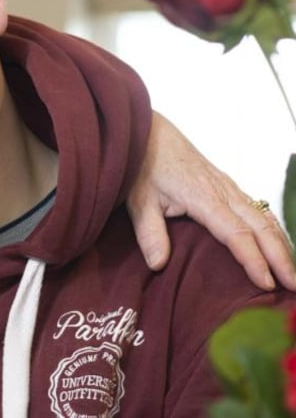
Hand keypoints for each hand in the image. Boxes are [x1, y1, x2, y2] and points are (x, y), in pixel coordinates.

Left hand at [128, 112, 295, 290]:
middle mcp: (224, 192)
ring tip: (293, 274)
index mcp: (204, 197)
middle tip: (294, 287)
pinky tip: (278, 246)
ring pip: (265, 218)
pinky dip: (274, 230)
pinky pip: (259, 210)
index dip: (254, 260)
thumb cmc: (143, 165)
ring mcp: (229, 188)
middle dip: (281, 258)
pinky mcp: (228, 186)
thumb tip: (158, 264)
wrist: (148, 134)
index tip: (267, 284)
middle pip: (262, 227)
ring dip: (282, 245)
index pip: (237, 234)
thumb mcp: (139, 200)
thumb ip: (149, 233)